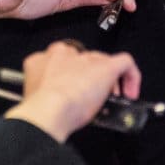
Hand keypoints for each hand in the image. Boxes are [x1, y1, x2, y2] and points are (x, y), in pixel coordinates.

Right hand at [5, 41, 140, 142]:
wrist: (48, 110)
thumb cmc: (39, 110)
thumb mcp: (33, 98)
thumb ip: (43, 93)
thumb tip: (54, 104)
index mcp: (42, 61)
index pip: (59, 62)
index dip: (70, 76)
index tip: (73, 90)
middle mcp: (63, 54)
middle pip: (83, 60)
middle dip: (90, 76)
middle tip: (93, 96)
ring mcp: (85, 59)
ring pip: (102, 60)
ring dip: (108, 79)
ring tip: (111, 98)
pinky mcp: (106, 66)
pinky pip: (125, 62)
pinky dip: (131, 75)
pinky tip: (131, 92)